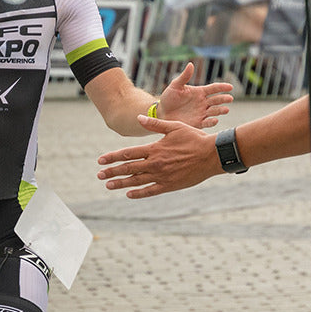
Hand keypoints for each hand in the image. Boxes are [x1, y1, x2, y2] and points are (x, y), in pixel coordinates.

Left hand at [97, 116, 221, 198]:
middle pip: (128, 168)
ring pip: (137, 181)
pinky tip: (129, 194)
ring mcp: (162, 176)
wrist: (211, 155)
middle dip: (112, 171)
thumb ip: (154, 124)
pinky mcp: (170, 185)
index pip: (128, 153)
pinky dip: (139, 193)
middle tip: (99, 175)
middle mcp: (155, 163)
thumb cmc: (194, 138)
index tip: (101, 160)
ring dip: (121, 183)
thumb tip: (138, 118)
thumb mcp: (173, 127)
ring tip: (109, 185)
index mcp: (155, 148)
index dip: (113, 157)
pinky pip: (151, 191)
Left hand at [156, 62, 233, 128]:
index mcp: (200, 92)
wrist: (162, 113)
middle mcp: (203, 102)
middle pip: (217, 100)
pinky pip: (207, 123)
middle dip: (224, 99)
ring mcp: (201, 113)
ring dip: (220, 110)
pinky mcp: (198, 123)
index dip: (222, 87)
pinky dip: (212, 122)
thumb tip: (191, 64)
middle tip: (230, 98)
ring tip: (226, 110)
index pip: (214, 88)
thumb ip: (184, 77)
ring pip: (214, 111)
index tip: (230, 87)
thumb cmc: (168, 97)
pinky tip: (215, 120)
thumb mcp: (175, 86)